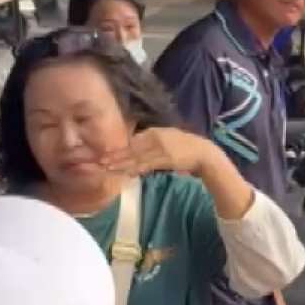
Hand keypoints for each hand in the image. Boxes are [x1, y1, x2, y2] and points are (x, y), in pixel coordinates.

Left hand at [103, 128, 217, 178]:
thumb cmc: (185, 147)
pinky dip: (136, 169)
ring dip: (122, 163)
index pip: (133, 141)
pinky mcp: (166, 159)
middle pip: (131, 149)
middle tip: (100, 162)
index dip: (119, 148)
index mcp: (155, 132)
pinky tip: (127, 172)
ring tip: (108, 168)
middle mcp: (155, 138)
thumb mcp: (168, 137)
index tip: (105, 153)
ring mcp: (160, 148)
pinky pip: (148, 165)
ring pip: (137, 157)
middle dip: (116, 156)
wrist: (203, 153)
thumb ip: (153, 140)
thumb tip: (136, 146)